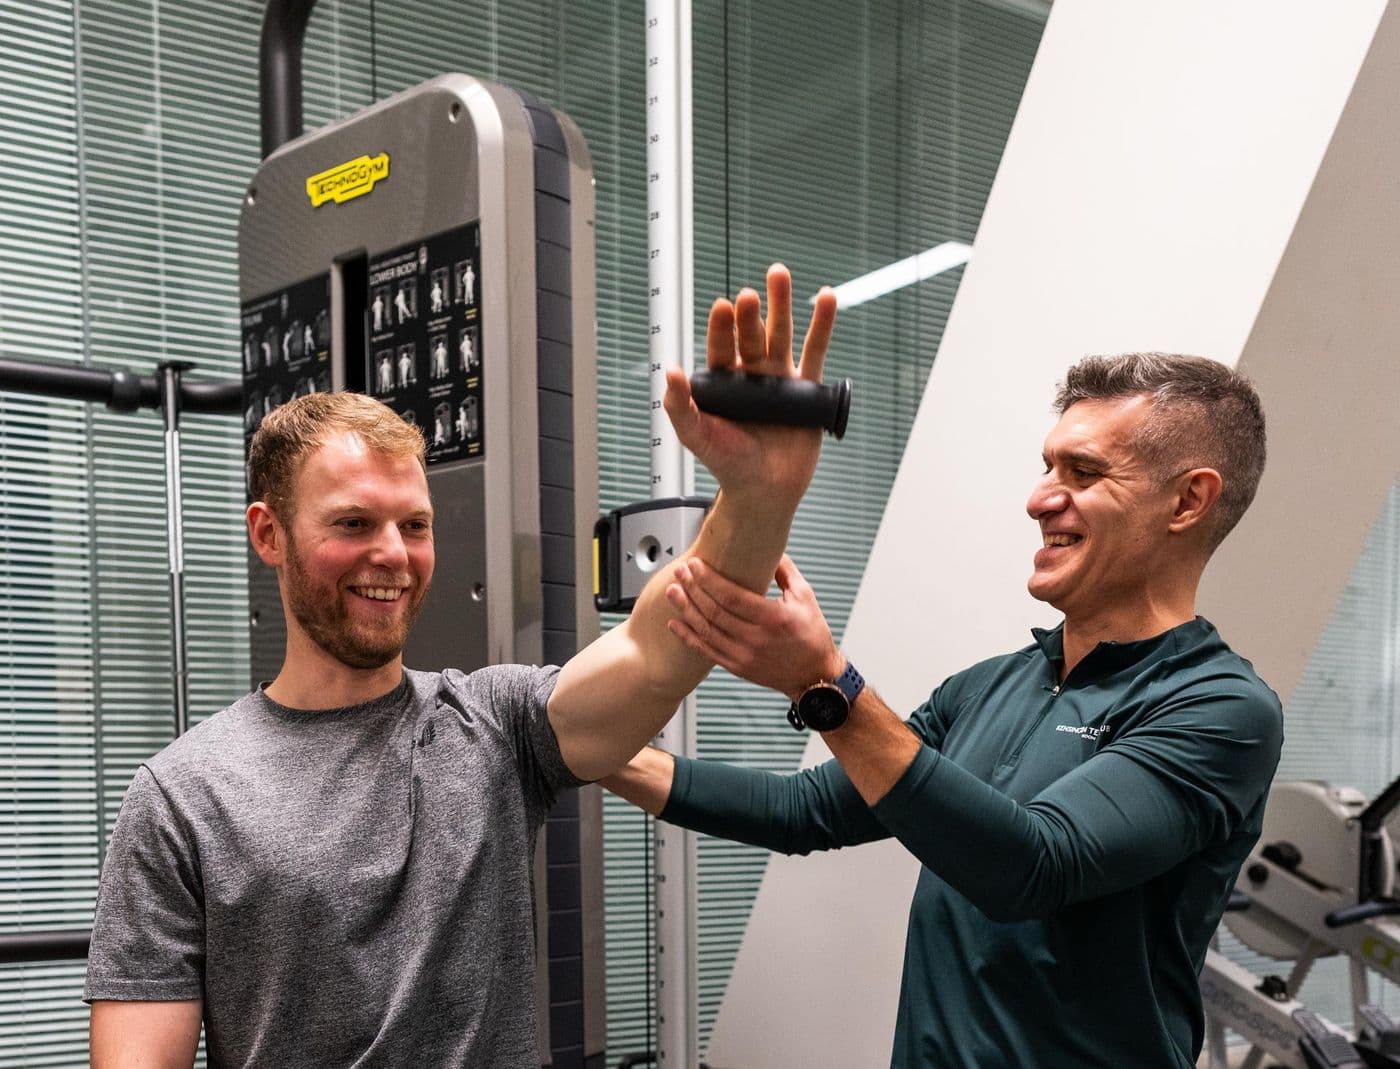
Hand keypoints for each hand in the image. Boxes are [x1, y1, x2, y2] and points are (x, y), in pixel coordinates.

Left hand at [665, 263, 836, 508]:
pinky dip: (821, 326)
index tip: (722, 308)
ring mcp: (779, 379)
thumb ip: (681, 407)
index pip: (721, 347)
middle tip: (749, 296)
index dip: (722, 327)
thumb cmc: (729, 465)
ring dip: (781, 305)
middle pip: (751, 334)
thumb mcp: (699, 437)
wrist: (766, 490)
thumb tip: (671, 373)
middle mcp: (751, 375)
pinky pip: (815, 352)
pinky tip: (826, 299)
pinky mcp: (806, 389)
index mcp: (723, 382)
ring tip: (778, 274)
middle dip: (750, 313)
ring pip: (782, 334)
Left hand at [665, 555, 843, 700]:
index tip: (695, 565)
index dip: (709, 579)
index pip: (732, 596)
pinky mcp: (737, 667)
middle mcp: (756, 638)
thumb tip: (769, 548)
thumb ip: (785, 571)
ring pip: (706, 630)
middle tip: (680, 572)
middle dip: (693, 589)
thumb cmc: (812, 636)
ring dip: (686, 609)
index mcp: (773, 618)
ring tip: (673, 592)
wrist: (813, 674)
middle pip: (714, 611)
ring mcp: (744, 655)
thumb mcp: (805, 597)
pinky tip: (676, 624)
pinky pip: (706, 651)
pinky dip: (688, 637)